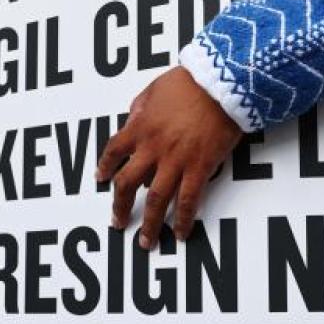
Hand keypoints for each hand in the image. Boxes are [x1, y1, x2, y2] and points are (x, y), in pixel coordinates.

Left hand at [96, 66, 241, 247]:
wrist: (221, 82)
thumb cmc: (191, 82)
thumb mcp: (154, 88)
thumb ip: (140, 106)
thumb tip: (133, 117)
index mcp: (139, 127)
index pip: (114, 151)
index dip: (106, 167)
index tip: (102, 178)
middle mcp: (152, 148)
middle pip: (127, 184)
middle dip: (120, 206)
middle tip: (117, 222)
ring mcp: (175, 160)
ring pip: (155, 199)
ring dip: (149, 223)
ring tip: (145, 242)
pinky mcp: (199, 167)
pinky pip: (188, 200)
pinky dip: (183, 219)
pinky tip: (181, 233)